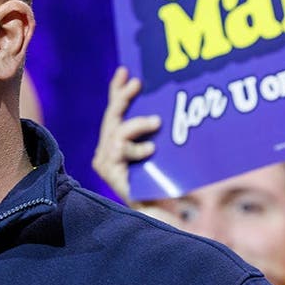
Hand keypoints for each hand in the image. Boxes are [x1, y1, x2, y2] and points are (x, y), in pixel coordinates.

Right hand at [92, 67, 160, 204]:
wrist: (161, 213)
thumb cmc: (164, 183)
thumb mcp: (163, 151)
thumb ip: (159, 133)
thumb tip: (178, 105)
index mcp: (116, 143)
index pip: (115, 111)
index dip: (117, 90)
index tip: (126, 71)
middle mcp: (106, 151)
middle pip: (111, 116)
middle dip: (122, 97)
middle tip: (137, 84)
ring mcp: (105, 162)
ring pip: (116, 131)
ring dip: (136, 124)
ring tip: (156, 122)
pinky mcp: (110, 173)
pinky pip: (120, 151)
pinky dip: (136, 147)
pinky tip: (151, 149)